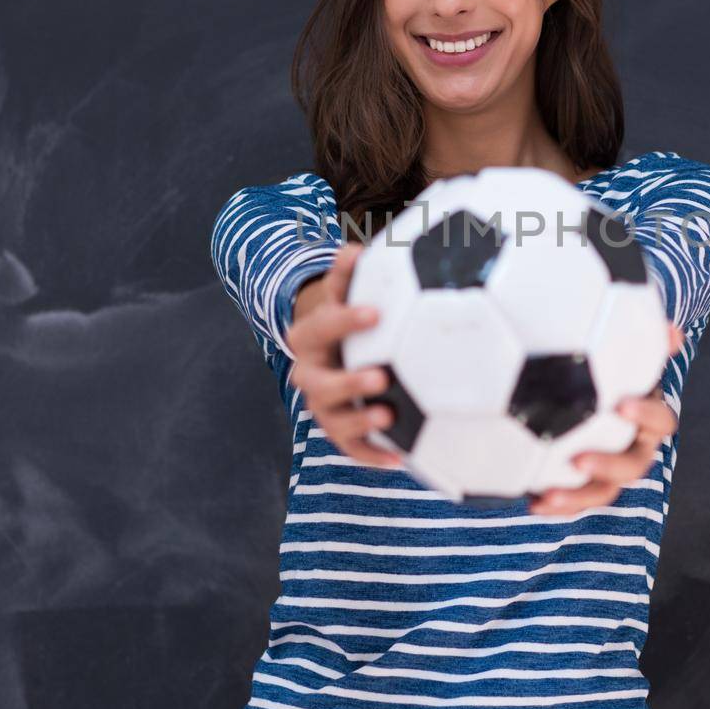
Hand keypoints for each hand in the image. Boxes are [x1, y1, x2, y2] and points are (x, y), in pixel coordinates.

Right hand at [283, 242, 404, 469]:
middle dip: (347, 382)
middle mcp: (309, 373)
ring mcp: (322, 406)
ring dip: (358, 423)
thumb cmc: (347, 317)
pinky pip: (351, 449)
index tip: (376, 313)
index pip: (321, 326)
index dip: (344, 319)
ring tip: (389, 418)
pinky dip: (372, 455)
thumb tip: (354, 248)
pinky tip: (400, 460)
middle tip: (382, 377)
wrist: (331, 349)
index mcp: (309, 336)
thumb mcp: (343, 293)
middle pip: (318, 382)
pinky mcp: (338, 431)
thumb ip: (347, 275)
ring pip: (331, 420)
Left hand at [526, 321, 685, 517]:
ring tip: (549, 496)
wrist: (587, 392)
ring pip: (604, 491)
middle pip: (633, 466)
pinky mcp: (586, 484)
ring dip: (579, 497)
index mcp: (649, 417)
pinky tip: (532, 502)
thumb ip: (646, 341)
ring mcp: (611, 469)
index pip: (661, 420)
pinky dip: (557, 504)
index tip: (622, 405)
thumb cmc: (610, 371)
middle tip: (579, 460)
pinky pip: (576, 500)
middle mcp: (635, 447)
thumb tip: (672, 333)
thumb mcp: (624, 354)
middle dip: (609, 466)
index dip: (646, 414)